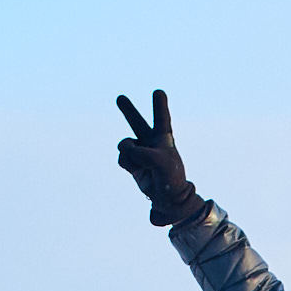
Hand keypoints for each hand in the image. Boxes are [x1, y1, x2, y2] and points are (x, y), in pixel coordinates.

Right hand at [116, 89, 204, 225]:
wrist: (168, 198)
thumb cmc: (170, 177)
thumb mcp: (161, 162)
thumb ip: (142, 152)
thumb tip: (127, 150)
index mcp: (164, 138)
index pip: (162, 118)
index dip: (159, 105)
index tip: (158, 92)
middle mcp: (151, 142)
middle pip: (137, 122)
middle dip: (128, 110)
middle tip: (120, 98)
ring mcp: (140, 152)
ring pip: (124, 144)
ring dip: (128, 151)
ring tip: (142, 163)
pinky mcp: (132, 162)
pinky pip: (122, 157)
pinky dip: (128, 163)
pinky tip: (138, 170)